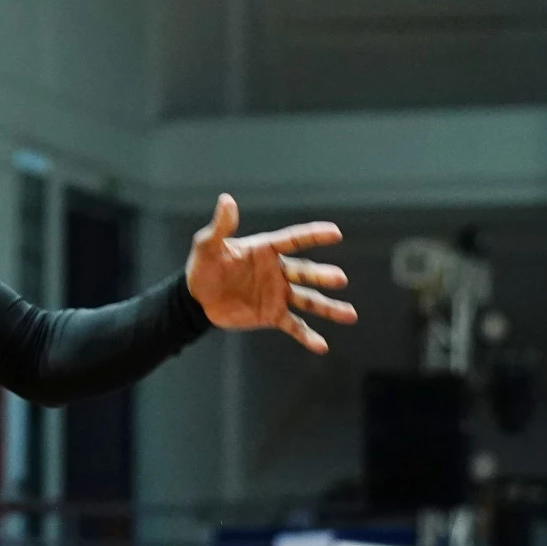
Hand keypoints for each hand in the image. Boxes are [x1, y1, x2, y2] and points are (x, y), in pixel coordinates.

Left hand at [185, 194, 356, 352]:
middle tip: (339, 278)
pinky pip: (293, 326)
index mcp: (266, 251)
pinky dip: (307, 336)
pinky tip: (321, 346)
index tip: (335, 233)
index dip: (313, 236)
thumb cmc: (203, 267)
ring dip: (328, 308)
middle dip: (322, 276)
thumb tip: (226, 200)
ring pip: (308, 300)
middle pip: (305, 273)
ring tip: (350, 315)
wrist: (196, 299)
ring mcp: (277, 294)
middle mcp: (277, 271)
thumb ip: (221, 227)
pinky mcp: (272, 315)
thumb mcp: (207, 246)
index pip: (293, 240)